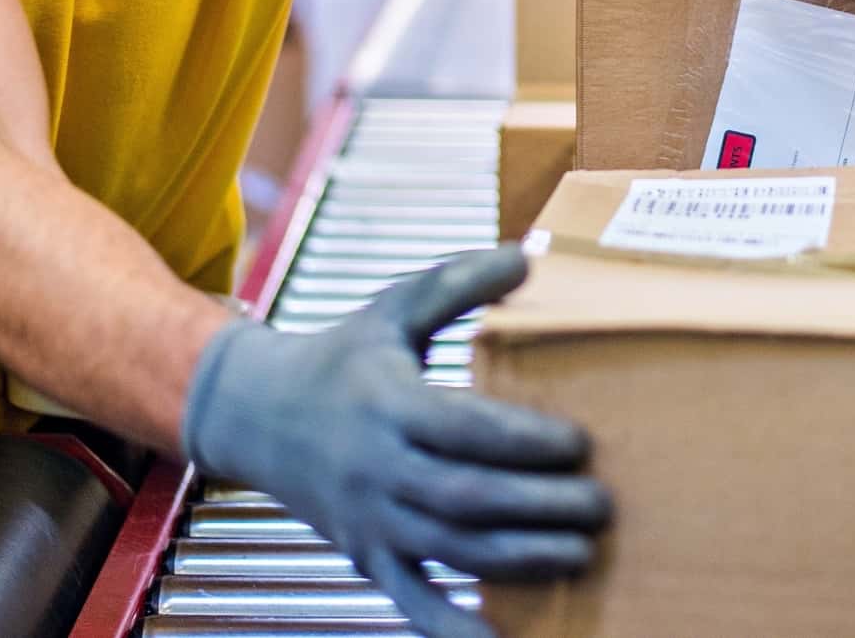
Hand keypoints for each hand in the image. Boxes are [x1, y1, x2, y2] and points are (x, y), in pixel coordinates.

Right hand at [182, 247, 610, 637]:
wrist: (253, 414)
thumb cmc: (339, 356)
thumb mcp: (393, 308)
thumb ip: (458, 284)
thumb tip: (528, 254)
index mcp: (388, 404)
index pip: (462, 430)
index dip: (523, 441)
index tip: (581, 443)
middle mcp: (378, 468)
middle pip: (465, 499)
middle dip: (538, 508)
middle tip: (601, 506)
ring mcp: (371, 521)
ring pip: (450, 551)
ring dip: (519, 560)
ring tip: (581, 556)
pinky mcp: (367, 558)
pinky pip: (413, 603)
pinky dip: (455, 631)